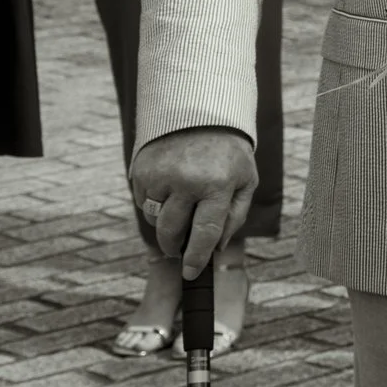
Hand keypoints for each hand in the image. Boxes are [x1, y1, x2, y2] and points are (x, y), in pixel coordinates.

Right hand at [130, 127, 258, 275]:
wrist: (201, 112)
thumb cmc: (228, 153)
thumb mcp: (245, 180)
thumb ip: (234, 216)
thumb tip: (215, 248)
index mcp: (217, 185)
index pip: (205, 233)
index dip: (196, 258)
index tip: (190, 273)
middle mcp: (186, 181)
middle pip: (172, 231)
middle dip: (174, 247)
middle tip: (179, 250)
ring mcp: (160, 174)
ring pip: (155, 219)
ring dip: (166, 222)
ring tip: (182, 203)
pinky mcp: (141, 169)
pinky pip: (143, 202)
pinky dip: (154, 203)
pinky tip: (169, 187)